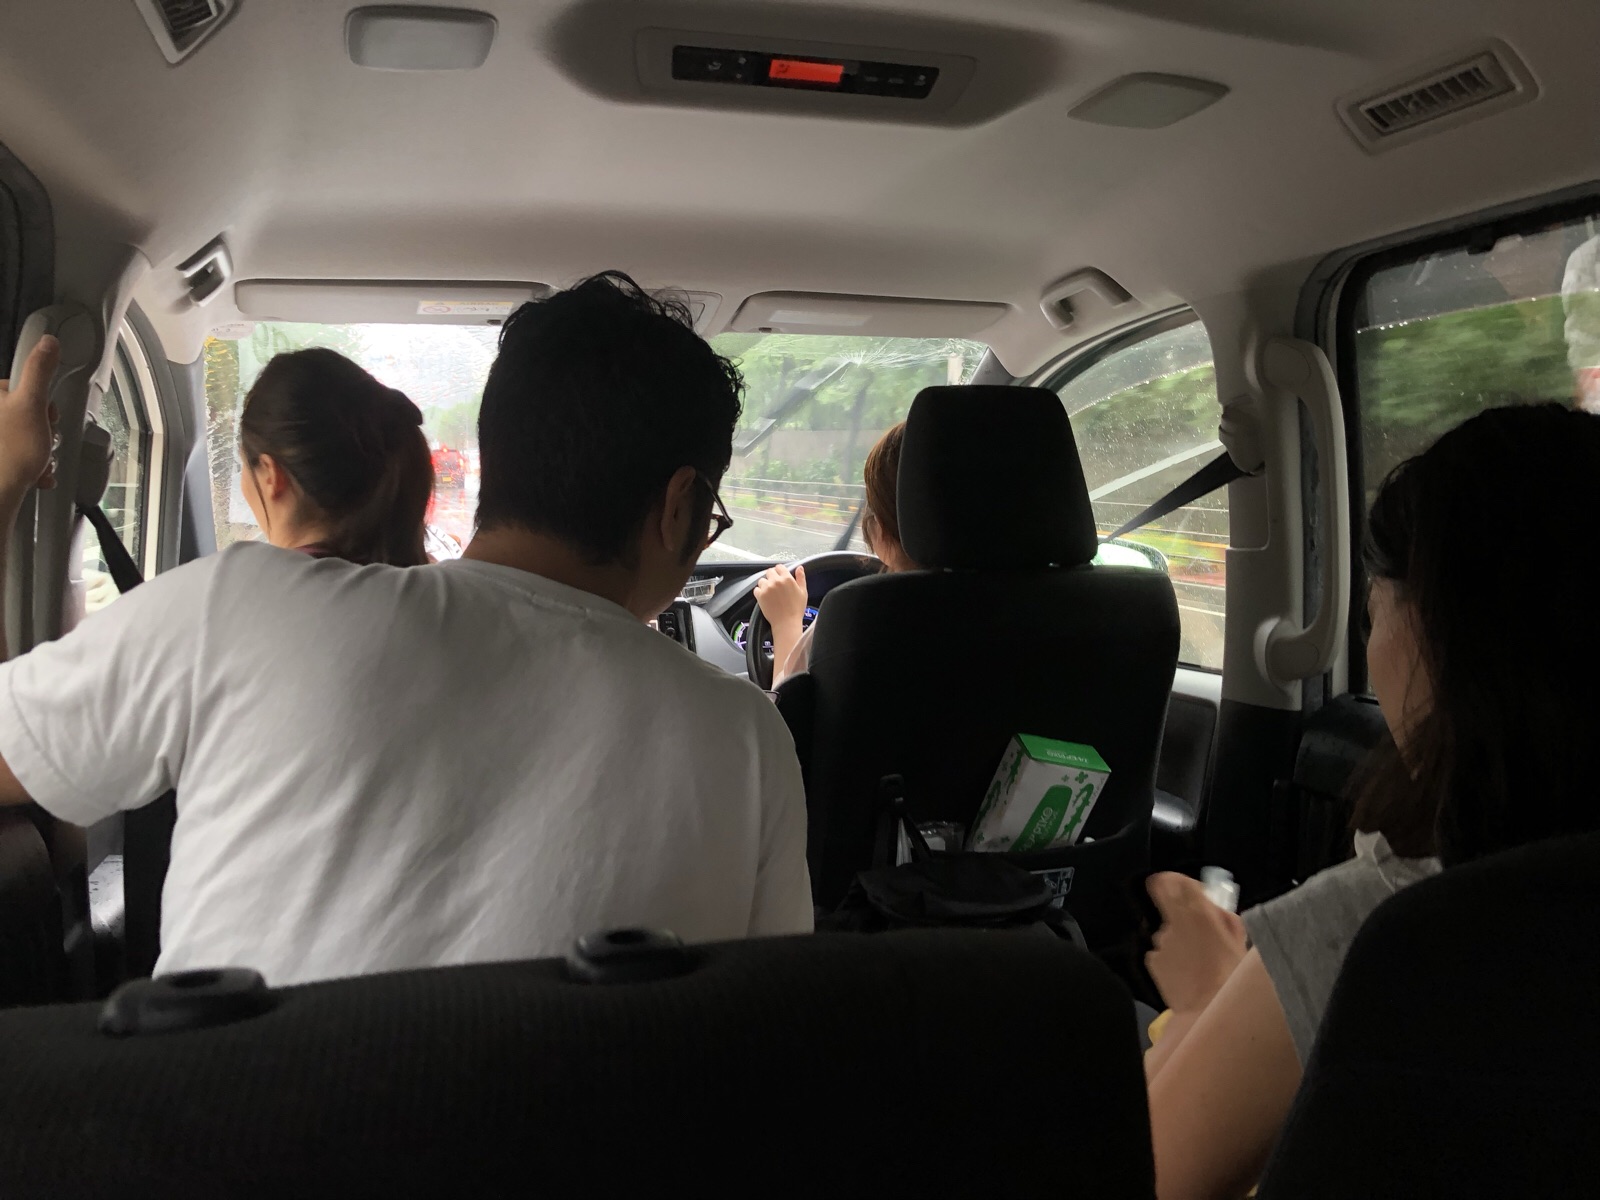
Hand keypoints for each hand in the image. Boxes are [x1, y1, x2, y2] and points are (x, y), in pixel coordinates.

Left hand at [0, 336, 61, 499]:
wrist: (2, 490)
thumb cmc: (13, 452)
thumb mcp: (32, 404)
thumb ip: (39, 371)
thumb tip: (47, 343)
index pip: (20, 386)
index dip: (39, 401)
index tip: (43, 414)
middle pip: (26, 412)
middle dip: (42, 429)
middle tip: (41, 438)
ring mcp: (0, 437)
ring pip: (26, 434)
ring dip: (40, 448)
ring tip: (38, 459)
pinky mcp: (3, 456)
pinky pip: (20, 453)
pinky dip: (32, 463)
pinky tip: (34, 471)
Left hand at [753, 563, 807, 631]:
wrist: (787, 623)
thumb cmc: (796, 609)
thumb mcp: (803, 592)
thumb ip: (801, 578)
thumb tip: (799, 567)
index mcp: (787, 578)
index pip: (779, 567)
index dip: (780, 571)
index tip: (780, 576)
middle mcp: (776, 581)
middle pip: (769, 572)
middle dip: (772, 576)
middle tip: (775, 585)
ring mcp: (767, 588)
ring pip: (762, 580)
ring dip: (765, 584)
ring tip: (770, 592)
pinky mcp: (760, 596)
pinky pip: (756, 589)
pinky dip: (759, 592)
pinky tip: (765, 597)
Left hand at [1145, 872, 1247, 1015]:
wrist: (1209, 1012)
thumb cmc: (1232, 978)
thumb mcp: (1239, 944)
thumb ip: (1226, 920)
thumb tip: (1216, 910)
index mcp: (1198, 913)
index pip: (1175, 881)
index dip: (1181, 884)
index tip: (1193, 895)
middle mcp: (1174, 922)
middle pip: (1168, 902)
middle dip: (1181, 912)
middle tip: (1199, 931)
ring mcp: (1160, 942)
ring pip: (1169, 932)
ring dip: (1181, 941)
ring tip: (1198, 964)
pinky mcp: (1152, 961)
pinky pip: (1163, 953)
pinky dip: (1173, 960)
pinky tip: (1187, 976)